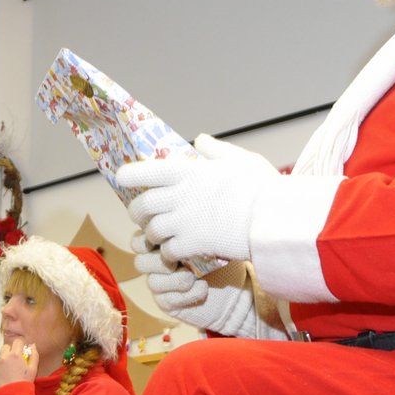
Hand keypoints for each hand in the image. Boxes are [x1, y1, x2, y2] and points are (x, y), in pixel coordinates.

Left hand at [0, 338, 37, 390]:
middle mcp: (4, 357)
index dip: (20, 345)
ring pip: (0, 357)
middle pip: (6, 347)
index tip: (21, 350)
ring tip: (9, 370)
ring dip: (4, 360)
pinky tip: (5, 376)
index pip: (17, 342)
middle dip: (10, 351)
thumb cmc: (24, 383)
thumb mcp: (33, 369)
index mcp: (15, 355)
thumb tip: (33, 346)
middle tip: (14, 359)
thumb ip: (34, 355)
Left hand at [118, 135, 280, 263]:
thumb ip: (216, 150)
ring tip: (159, 236)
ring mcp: (183, 222)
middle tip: (141, 216)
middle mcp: (179, 196)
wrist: (273, 219)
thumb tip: (199, 140)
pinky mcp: (190, 245)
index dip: (128, 175)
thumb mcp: (241, 159)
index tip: (122, 178)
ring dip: (152, 235)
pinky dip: (167, 254)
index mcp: (188, 172)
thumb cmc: (262, 187)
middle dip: (137, 213)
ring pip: (150, 231)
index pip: (144, 171)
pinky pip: (166, 252)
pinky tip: (175, 254)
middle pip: (141, 206)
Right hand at [131, 231, 281, 337]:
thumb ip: (192, 226)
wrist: (235, 289)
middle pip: (140, 262)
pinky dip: (186, 294)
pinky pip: (166, 299)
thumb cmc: (222, 258)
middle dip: (160, 261)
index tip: (168, 238)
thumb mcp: (209, 236)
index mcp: (160, 244)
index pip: (138, 240)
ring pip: (153, 282)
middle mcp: (156, 264)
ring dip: (176, 279)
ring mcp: (160, 285)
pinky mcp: (167, 303)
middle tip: (180, 260)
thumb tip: (182, 220)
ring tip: (195, 276)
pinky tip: (203, 288)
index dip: (147, 239)